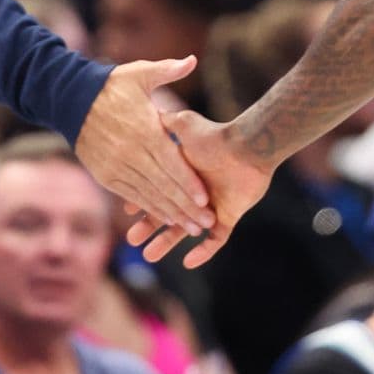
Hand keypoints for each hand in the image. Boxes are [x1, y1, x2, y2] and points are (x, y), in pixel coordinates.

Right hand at [76, 58, 213, 237]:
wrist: (71, 100)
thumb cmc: (112, 85)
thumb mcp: (140, 72)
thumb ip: (168, 70)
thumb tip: (192, 60)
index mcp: (143, 130)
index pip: (170, 162)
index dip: (188, 182)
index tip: (204, 199)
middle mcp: (130, 153)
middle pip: (162, 185)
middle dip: (185, 207)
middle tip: (206, 223)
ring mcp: (116, 167)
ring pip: (147, 196)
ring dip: (170, 214)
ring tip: (192, 229)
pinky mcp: (105, 176)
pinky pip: (130, 196)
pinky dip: (148, 208)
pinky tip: (165, 219)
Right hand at [125, 110, 274, 268]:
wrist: (248, 147)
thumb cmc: (216, 136)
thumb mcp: (185, 126)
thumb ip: (166, 122)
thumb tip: (148, 112)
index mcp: (183, 175)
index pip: (158, 192)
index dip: (142, 202)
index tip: (125, 212)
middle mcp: (195, 193)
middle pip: (168, 215)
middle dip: (149, 227)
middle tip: (131, 240)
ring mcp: (212, 207)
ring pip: (186, 230)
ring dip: (168, 244)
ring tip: (148, 257)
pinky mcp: (228, 217)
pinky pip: (216, 241)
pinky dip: (204, 252)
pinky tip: (188, 262)